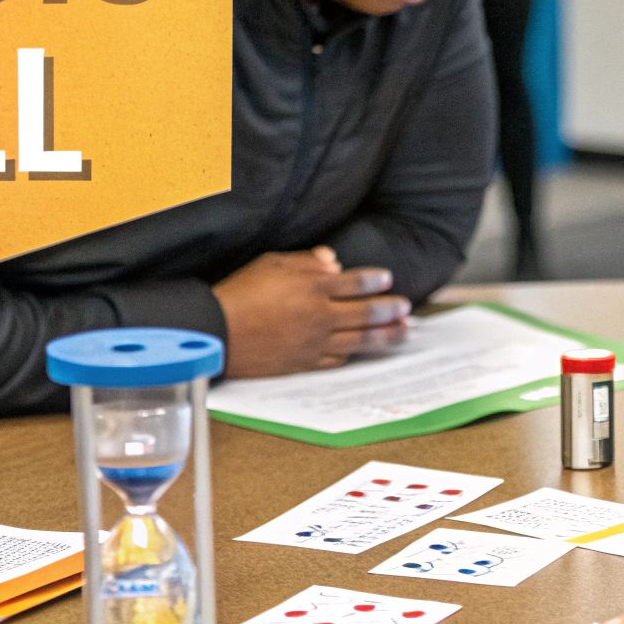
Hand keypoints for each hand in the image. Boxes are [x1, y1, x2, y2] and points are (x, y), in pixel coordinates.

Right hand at [211, 247, 410, 377]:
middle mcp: (319, 316)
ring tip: (402, 332)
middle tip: (405, 307)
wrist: (217, 332)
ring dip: (385, 336)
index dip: (375, 281)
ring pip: (359, 340)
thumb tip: (333, 261)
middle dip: (390, 310)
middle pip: (365, 313)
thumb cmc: (240, 292)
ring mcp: (313, 342)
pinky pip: (337, 359)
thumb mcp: (271, 263)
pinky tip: (362, 350)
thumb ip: (305, 261)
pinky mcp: (304, 363)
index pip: (355, 283)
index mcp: (312, 287)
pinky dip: (353, 353)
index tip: (387, 279)